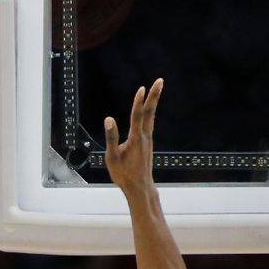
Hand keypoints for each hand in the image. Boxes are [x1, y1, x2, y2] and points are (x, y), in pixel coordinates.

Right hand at [104, 78, 163, 193]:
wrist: (140, 187)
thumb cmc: (124, 174)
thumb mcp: (112, 157)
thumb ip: (111, 137)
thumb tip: (109, 119)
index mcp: (136, 139)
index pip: (137, 116)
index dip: (139, 101)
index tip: (142, 88)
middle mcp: (145, 137)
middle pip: (150, 112)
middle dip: (154, 96)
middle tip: (160, 80)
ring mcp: (148, 140)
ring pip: (151, 117)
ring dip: (153, 102)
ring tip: (156, 90)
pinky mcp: (147, 144)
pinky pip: (149, 124)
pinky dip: (149, 113)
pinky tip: (149, 111)